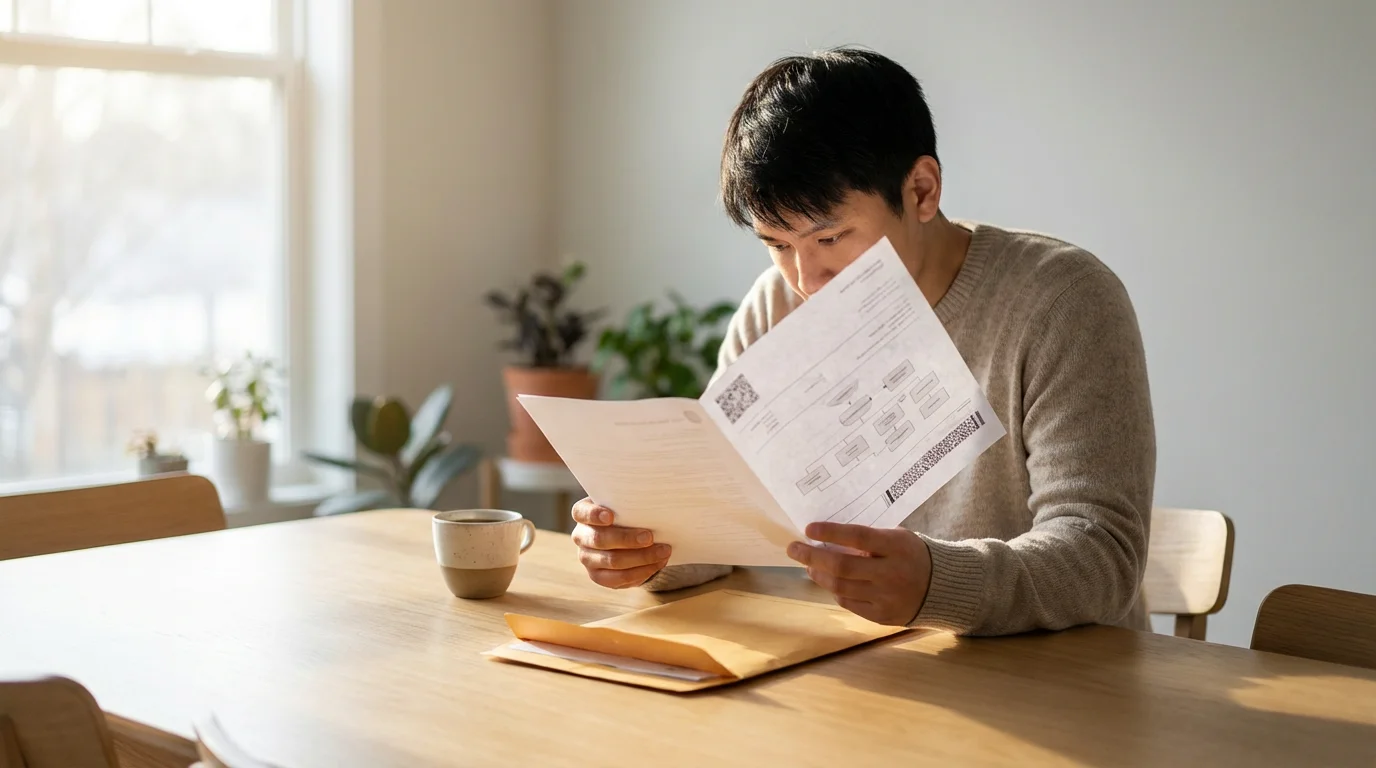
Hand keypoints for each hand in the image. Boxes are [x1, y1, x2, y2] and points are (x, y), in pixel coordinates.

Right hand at [570, 498, 670, 588]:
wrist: (626, 540)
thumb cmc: (626, 516)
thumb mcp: (625, 506)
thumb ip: (631, 504)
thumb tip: (655, 503)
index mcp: (583, 514)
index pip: (581, 512)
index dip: (594, 515)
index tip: (610, 516)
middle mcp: (581, 536)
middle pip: (599, 539)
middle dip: (626, 539)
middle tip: (649, 537)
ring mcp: (587, 558)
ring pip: (611, 561)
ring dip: (641, 557)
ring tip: (663, 551)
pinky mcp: (598, 576)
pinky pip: (619, 578)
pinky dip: (641, 572)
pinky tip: (656, 564)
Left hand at [786, 522, 931, 625]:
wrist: (943, 589)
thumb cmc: (913, 555)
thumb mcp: (897, 538)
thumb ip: (869, 540)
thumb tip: (829, 539)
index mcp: (896, 547)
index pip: (858, 537)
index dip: (831, 532)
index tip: (808, 529)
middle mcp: (890, 573)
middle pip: (842, 566)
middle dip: (812, 557)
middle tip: (794, 549)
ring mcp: (886, 597)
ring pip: (840, 587)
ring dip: (818, 575)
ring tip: (808, 566)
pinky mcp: (882, 616)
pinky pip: (849, 603)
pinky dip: (835, 591)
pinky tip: (829, 582)